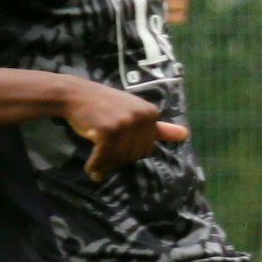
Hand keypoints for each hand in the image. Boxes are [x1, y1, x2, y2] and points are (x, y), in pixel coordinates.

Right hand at [61, 80, 187, 180]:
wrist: (76, 94)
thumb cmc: (104, 105)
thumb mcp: (134, 111)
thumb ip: (158, 127)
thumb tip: (185, 135)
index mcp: (150, 113)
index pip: (146, 149)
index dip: (130, 154)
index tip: (117, 150)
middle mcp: (141, 117)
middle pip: (134, 155)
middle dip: (118, 162)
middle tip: (103, 159)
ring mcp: (125, 123)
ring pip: (120, 158)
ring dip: (106, 166)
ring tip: (96, 167)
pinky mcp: (108, 130)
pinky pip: (105, 157)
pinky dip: (96, 165)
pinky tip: (91, 167)